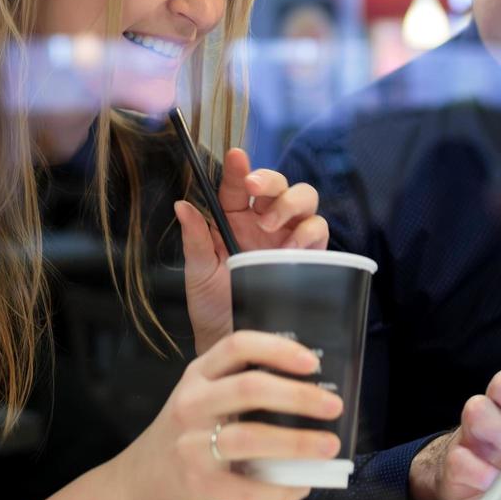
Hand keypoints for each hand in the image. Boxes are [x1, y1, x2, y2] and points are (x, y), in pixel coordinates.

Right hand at [117, 330, 343, 499]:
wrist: (140, 483)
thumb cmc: (187, 435)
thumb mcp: (203, 397)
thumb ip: (241, 386)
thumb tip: (312, 390)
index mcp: (199, 375)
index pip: (237, 346)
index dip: (277, 349)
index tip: (311, 361)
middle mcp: (192, 403)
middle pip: (250, 389)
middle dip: (299, 396)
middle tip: (333, 406)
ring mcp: (191, 444)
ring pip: (249, 437)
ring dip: (296, 443)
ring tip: (328, 447)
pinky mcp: (196, 484)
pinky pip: (244, 489)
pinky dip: (278, 490)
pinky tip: (301, 487)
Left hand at [176, 148, 329, 353]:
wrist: (235, 342)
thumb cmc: (213, 307)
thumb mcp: (198, 273)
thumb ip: (194, 239)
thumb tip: (182, 205)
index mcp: (234, 219)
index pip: (237, 185)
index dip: (238, 168)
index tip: (235, 156)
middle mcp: (264, 222)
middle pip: (278, 184)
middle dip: (269, 179)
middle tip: (254, 190)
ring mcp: (289, 237)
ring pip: (304, 199)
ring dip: (290, 203)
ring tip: (271, 224)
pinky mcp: (309, 256)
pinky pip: (319, 230)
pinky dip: (309, 231)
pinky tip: (293, 245)